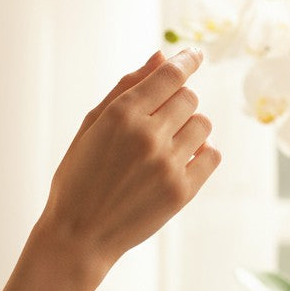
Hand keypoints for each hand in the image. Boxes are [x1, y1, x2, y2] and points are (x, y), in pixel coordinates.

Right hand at [47, 47, 219, 270]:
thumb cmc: (78, 178)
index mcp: (120, 116)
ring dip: (188, 129)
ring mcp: (167, 164)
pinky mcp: (182, 190)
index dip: (186, 60)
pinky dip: (200, 154)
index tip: (195, 55)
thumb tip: (161, 56)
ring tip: (163, 147)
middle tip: (157, 121)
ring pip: (202, 125)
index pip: (169, 75)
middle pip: (189, 98)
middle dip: (177, 102)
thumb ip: (125, 89)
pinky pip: (212, 156)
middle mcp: (147, 136)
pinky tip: (177, 161)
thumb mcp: (90, 127)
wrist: (78, 235)